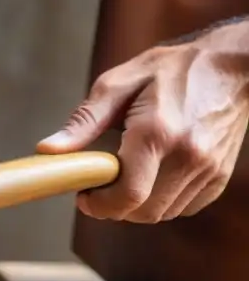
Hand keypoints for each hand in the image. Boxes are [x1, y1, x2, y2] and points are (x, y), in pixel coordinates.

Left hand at [37, 23, 248, 222]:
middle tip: (98, 186)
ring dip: (137, 206)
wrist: (231, 67)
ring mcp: (208, 169)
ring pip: (163, 213)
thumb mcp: (117, 84)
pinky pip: (184, 207)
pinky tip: (151, 176)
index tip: (83, 195)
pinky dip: (161, 201)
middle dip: (114, 207)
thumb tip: (48, 150)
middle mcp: (188, 156)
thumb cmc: (170, 70)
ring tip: (124, 177)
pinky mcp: (220, 176)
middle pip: (144, 211)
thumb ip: (84, 121)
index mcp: (157, 133)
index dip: (99, 205)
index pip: (128, 194)